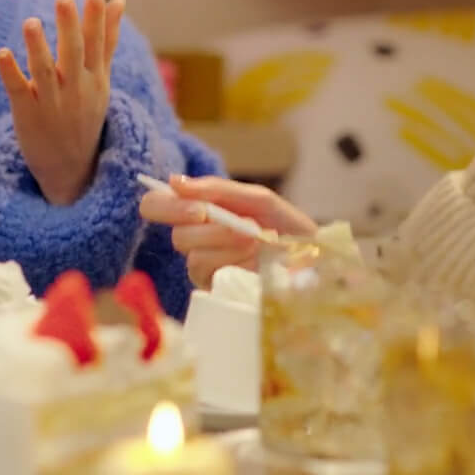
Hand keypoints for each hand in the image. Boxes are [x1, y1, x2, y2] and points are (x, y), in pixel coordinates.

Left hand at [0, 0, 124, 205]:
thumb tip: (118, 0)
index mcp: (94, 79)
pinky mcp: (27, 115)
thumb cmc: (85, 115)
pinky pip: (18, 91)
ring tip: (31, 22)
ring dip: (37, 47)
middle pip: (73, 54)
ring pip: (44, 71)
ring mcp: (52, 103)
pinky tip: (2, 53)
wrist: (71, 168)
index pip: (97, 45)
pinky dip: (10, 72)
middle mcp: (76, 89)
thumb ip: (106, 39)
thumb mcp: (101, 79)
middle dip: (70, 27)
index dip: (97, 21)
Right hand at [139, 175, 318, 287]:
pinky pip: (211, 274)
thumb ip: (218, 190)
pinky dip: (236, 262)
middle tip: (242, 226)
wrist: (317, 259)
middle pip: (177, 235)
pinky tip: (256, 261)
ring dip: (229, 244)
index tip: (194, 206)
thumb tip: (173, 182)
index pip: (157, 206)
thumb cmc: (286, 227)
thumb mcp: (259, 200)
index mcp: (201, 213)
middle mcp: (197, 241)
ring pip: (194, 256)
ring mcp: (206, 269)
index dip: (166, 205)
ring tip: (258, 241)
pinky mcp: (216, 292)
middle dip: (211, 228)